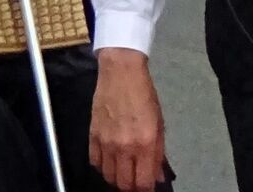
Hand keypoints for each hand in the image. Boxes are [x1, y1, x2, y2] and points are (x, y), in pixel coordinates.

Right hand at [91, 49, 166, 191]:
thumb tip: (157, 177)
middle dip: (131, 187)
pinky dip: (102, 166)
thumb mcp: (159, 123)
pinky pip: (95, 163)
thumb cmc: (144, 95)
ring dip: (116, 178)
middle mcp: (125, 147)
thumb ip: (158, 153)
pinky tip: (109, 159)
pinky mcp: (92, 136)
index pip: (143, 183)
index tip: (147, 186)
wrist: (121, 72)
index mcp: (146, 143)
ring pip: (108, 177)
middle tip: (135, 180)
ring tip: (123, 170)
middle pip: (124, 185)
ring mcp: (107, 143)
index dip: (146, 189)